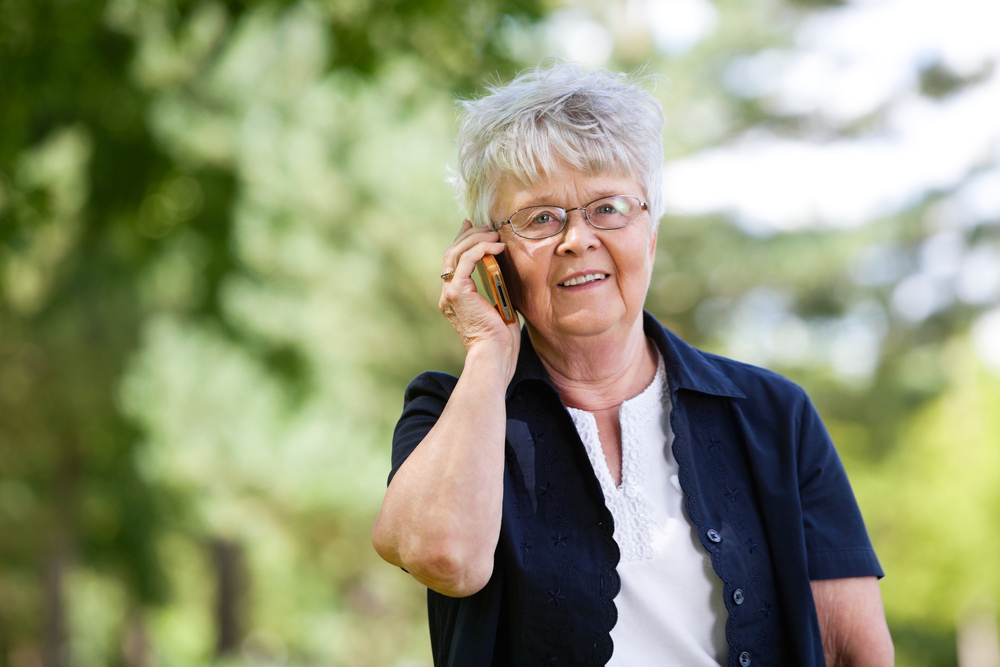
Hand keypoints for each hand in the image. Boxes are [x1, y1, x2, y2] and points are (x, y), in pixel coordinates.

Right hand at [439, 220, 520, 371]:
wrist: (494, 354)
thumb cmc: (501, 338)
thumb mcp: (498, 305)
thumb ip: (495, 287)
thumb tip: (501, 270)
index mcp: (454, 298)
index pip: (454, 262)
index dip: (462, 241)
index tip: (471, 226)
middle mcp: (447, 294)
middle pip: (452, 254)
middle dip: (468, 235)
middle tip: (486, 226)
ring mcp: (449, 293)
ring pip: (456, 253)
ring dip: (476, 239)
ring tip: (495, 234)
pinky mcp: (457, 292)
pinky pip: (466, 260)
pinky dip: (481, 249)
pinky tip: (497, 246)